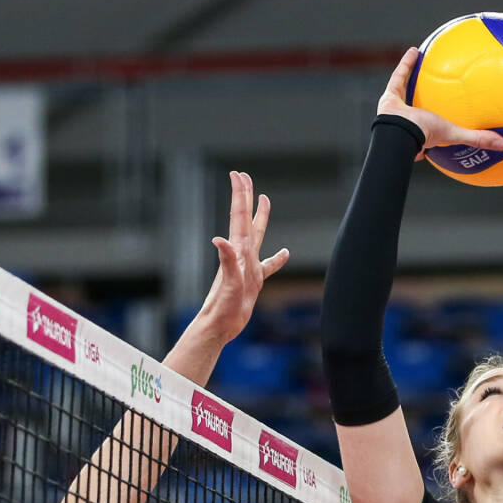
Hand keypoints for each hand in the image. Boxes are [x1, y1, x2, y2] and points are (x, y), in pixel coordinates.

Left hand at [184, 171, 289, 346]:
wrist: (218, 327)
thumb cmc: (222, 308)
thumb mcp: (228, 285)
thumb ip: (227, 262)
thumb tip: (219, 240)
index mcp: (239, 253)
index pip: (239, 218)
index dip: (240, 196)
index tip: (238, 175)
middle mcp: (242, 256)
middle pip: (245, 220)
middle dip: (246, 197)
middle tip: (244, 176)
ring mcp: (247, 267)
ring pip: (256, 236)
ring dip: (260, 218)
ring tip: (264, 201)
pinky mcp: (253, 281)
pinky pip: (268, 265)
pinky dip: (277, 258)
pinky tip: (284, 254)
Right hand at [377, 47, 502, 160]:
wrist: (399, 132)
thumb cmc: (424, 135)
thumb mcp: (455, 134)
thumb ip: (477, 138)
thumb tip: (502, 145)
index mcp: (424, 135)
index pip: (432, 136)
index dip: (437, 135)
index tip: (444, 127)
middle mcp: (411, 123)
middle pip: (418, 112)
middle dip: (424, 104)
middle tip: (433, 95)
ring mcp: (398, 111)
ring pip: (406, 93)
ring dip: (413, 81)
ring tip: (422, 66)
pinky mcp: (389, 98)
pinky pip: (398, 78)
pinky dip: (405, 64)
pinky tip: (414, 50)